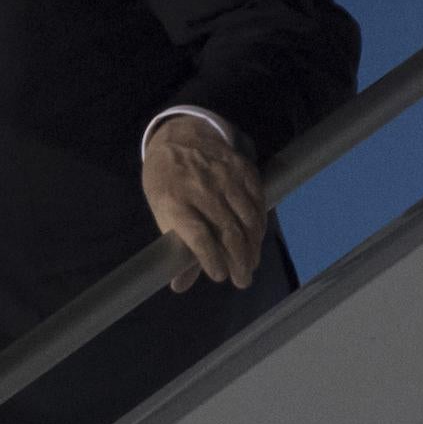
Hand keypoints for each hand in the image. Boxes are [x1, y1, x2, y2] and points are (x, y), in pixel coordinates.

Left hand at [141, 115, 265, 290]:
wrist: (178, 137)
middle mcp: (200, 188)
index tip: (219, 276)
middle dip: (238, 261)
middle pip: (227, 230)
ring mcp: (223, 177)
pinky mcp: (242, 169)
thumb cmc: (167, 181)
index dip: (210, 258)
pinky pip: (258, 201)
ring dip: (252, 246)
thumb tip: (179, 287)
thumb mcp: (161, 211)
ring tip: (250, 264)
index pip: (196, 234)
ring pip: (247, 218)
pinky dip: (260, 223)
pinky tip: (257, 237)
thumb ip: (175, 248)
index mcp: (174, 201)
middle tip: (242, 281)